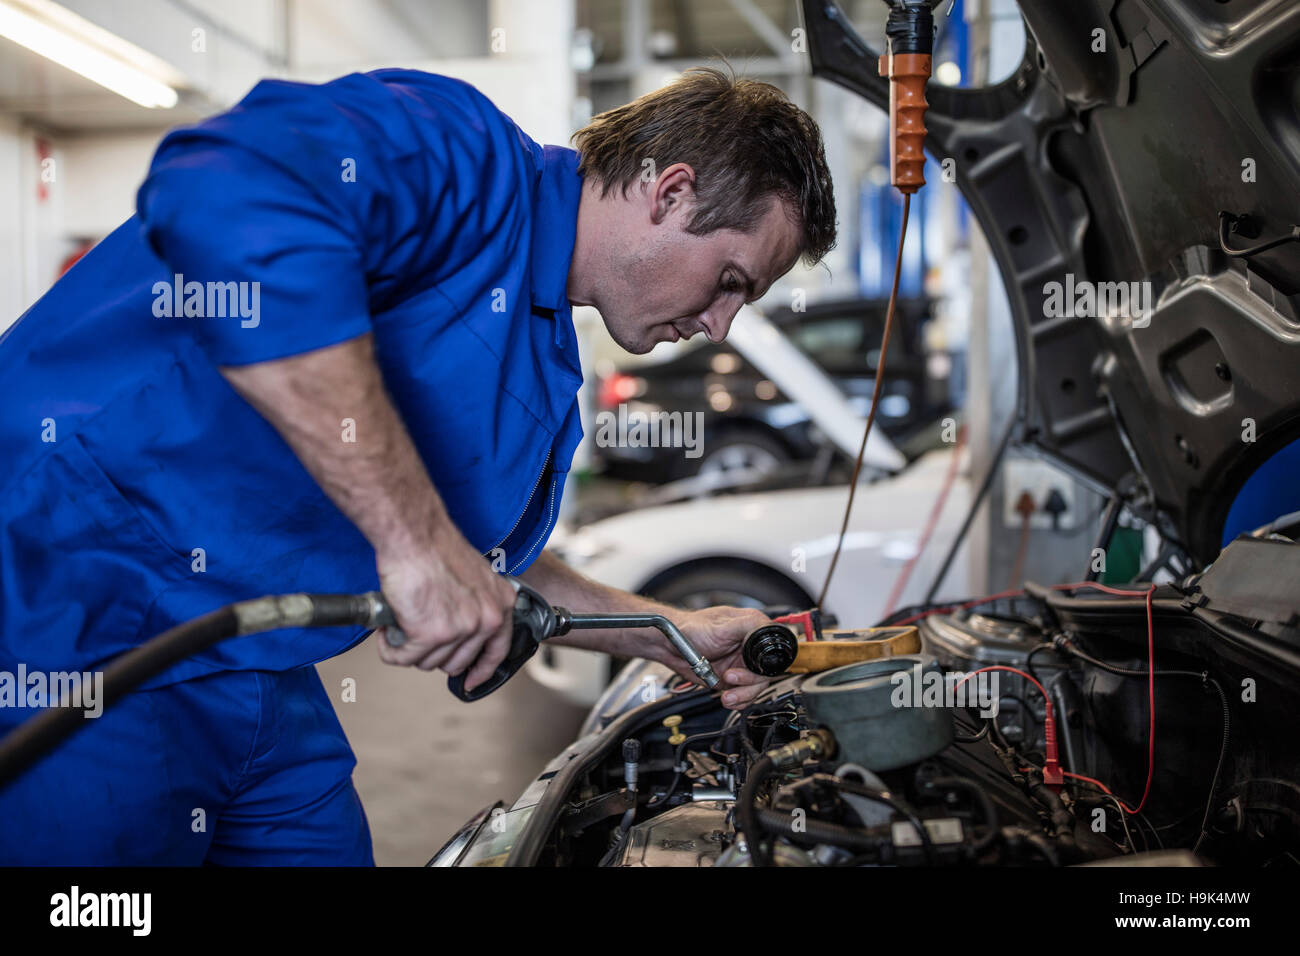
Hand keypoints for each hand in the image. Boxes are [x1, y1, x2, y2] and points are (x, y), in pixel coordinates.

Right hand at [374, 518, 515, 692]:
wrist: (415, 536)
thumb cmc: (436, 548)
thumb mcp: (474, 578)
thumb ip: (474, 605)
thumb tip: (461, 631)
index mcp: (501, 604)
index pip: (497, 651)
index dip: (481, 670)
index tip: (471, 680)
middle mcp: (487, 619)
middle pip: (457, 661)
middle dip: (433, 652)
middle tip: (416, 633)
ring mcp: (461, 629)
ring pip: (428, 662)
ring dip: (409, 648)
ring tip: (402, 621)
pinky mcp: (431, 634)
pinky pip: (403, 657)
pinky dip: (390, 648)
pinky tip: (386, 631)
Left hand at [667, 606, 773, 710]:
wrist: (669, 645)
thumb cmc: (691, 628)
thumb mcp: (721, 625)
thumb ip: (745, 627)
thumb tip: (765, 627)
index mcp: (751, 630)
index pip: (770, 651)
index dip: (763, 664)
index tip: (749, 669)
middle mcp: (748, 648)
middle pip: (764, 673)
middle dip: (749, 682)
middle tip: (731, 678)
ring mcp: (740, 665)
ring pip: (755, 688)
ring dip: (743, 695)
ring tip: (728, 695)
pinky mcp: (730, 680)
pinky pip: (742, 696)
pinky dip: (737, 701)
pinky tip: (727, 698)